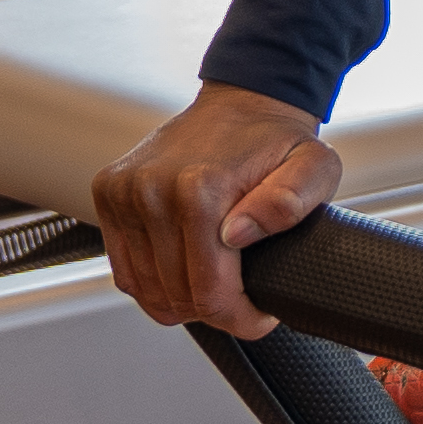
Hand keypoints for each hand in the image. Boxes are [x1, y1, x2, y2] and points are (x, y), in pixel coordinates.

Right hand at [91, 84, 338, 339]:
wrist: (242, 105)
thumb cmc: (277, 142)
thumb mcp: (313, 167)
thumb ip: (290, 201)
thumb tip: (238, 233)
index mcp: (200, 189)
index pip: (210, 294)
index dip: (240, 318)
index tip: (261, 314)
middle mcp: (152, 190)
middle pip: (177, 298)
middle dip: (215, 311)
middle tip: (242, 297)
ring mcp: (125, 191)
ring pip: (147, 291)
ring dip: (182, 300)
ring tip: (215, 284)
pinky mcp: (109, 193)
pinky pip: (124, 270)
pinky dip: (153, 282)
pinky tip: (184, 270)